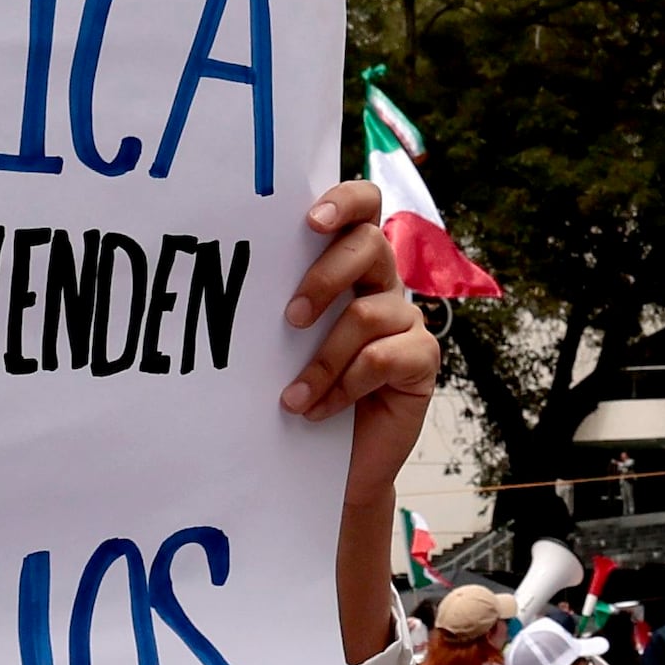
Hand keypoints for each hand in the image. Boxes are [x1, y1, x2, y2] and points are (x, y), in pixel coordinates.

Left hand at [282, 175, 437, 450]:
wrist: (332, 462)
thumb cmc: (303, 391)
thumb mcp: (287, 342)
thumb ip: (286, 305)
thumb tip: (242, 281)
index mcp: (350, 265)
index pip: (362, 206)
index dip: (344, 201)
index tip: (310, 221)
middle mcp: (383, 284)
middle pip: (369, 245)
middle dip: (325, 277)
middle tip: (290, 318)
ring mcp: (407, 321)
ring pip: (366, 314)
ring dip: (321, 361)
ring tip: (292, 398)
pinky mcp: (422, 359)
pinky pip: (383, 357)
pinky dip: (344, 386)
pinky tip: (319, 410)